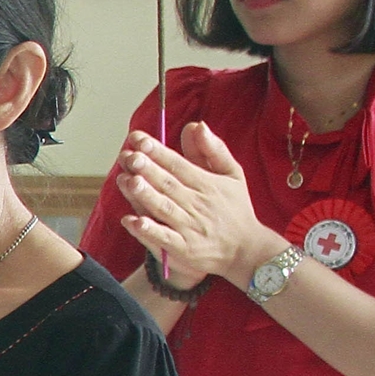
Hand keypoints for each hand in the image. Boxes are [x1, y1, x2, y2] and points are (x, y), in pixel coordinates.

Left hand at [117, 121, 286, 286]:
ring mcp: (189, 229)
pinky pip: (164, 240)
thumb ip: (213, 150)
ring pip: (164, 209)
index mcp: (207, 184)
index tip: (138, 138)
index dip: (157, 151)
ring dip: (145, 196)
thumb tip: (196, 124)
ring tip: (128, 180)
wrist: (246, 251)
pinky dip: (148, 231)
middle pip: (168, 184)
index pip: (178, 164)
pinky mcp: (183, 250)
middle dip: (147, 169)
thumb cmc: (235, 208)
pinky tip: (131, 221)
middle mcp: (197, 205)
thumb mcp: (232, 175)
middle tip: (129, 155)